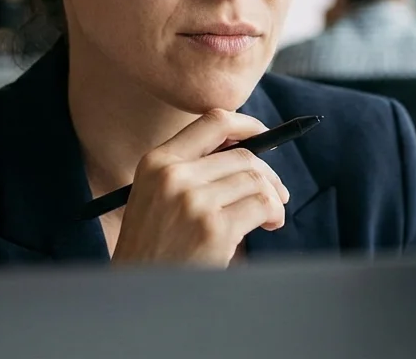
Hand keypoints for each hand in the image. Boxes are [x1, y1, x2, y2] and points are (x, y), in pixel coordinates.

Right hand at [111, 108, 289, 267]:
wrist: (137, 292)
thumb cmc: (154, 247)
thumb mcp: (157, 197)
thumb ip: (191, 169)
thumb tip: (246, 148)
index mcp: (157, 162)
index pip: (212, 121)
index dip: (245, 124)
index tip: (263, 134)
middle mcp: (173, 176)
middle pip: (243, 155)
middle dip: (267, 173)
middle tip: (277, 192)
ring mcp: (193, 201)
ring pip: (256, 180)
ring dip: (274, 197)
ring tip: (271, 215)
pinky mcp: (213, 228)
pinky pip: (262, 205)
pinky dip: (274, 213)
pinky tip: (270, 225)